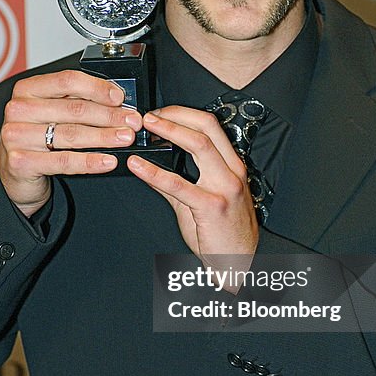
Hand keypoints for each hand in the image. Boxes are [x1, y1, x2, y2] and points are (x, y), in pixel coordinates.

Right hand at [0, 70, 142, 215]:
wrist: (16, 172)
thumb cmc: (37, 137)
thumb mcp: (52, 112)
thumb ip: (76, 101)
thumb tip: (116, 100)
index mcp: (27, 89)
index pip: (67, 81)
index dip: (98, 88)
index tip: (120, 98)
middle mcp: (19, 110)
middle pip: (74, 109)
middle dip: (109, 116)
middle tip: (132, 122)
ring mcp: (17, 136)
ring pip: (71, 134)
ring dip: (105, 137)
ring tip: (125, 138)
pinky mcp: (21, 161)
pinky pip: (64, 160)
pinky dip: (90, 161)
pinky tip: (107, 160)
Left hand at [127, 106, 258, 263]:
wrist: (237, 263)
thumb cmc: (222, 232)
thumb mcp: (199, 201)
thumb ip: (175, 184)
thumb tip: (149, 165)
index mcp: (231, 165)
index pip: (210, 126)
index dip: (183, 114)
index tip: (159, 113)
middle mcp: (232, 171)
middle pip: (207, 126)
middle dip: (176, 114)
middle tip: (149, 116)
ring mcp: (225, 187)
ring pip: (199, 145)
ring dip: (169, 130)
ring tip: (145, 128)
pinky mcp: (212, 206)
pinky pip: (179, 184)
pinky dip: (154, 172)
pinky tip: (138, 166)